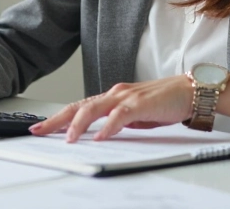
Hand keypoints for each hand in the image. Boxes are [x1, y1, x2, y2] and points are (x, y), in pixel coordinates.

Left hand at [29, 76, 193, 141]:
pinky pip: (121, 115)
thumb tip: (103, 134)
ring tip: (68, 138)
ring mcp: (127, 97)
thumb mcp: (135, 115)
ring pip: (95, 108)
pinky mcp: (141, 103)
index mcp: (112, 97)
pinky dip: (109, 126)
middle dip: (57, 120)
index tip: (40, 128)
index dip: (58, 117)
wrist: (190, 91)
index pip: (79, 107)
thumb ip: (118, 121)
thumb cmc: (165, 102)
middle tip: (39, 131)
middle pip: (79, 106)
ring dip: (79, 124)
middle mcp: (115, 94)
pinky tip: (101, 136)